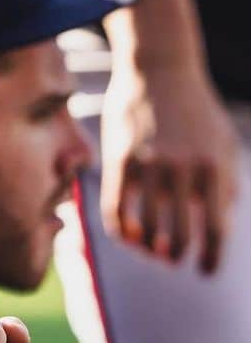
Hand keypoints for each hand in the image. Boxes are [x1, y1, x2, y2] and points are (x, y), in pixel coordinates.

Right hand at [100, 60, 237, 272]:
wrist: (161, 69)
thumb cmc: (194, 111)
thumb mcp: (222, 143)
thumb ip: (225, 184)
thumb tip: (220, 225)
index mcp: (215, 167)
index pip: (216, 227)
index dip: (212, 256)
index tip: (206, 272)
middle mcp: (184, 170)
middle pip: (180, 234)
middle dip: (177, 255)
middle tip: (173, 260)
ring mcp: (150, 166)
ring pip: (147, 228)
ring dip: (149, 247)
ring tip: (152, 250)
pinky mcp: (121, 163)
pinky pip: (118, 212)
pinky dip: (124, 231)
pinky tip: (130, 235)